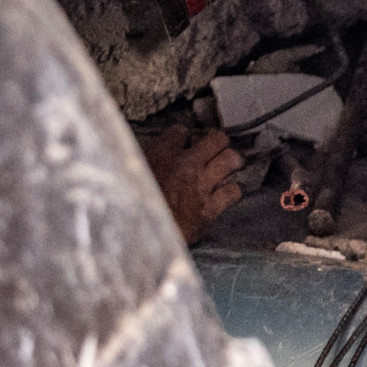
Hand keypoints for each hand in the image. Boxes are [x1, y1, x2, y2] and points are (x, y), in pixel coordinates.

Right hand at [138, 125, 245, 242]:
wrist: (140, 236)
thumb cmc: (133, 206)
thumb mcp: (132, 174)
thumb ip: (147, 161)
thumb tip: (156, 155)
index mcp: (161, 154)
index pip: (181, 130)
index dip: (184, 136)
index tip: (185, 142)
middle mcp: (185, 165)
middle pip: (216, 139)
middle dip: (219, 142)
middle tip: (217, 149)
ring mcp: (200, 185)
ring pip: (231, 159)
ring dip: (233, 161)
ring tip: (231, 164)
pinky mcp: (210, 207)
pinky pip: (233, 191)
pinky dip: (234, 190)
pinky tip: (229, 191)